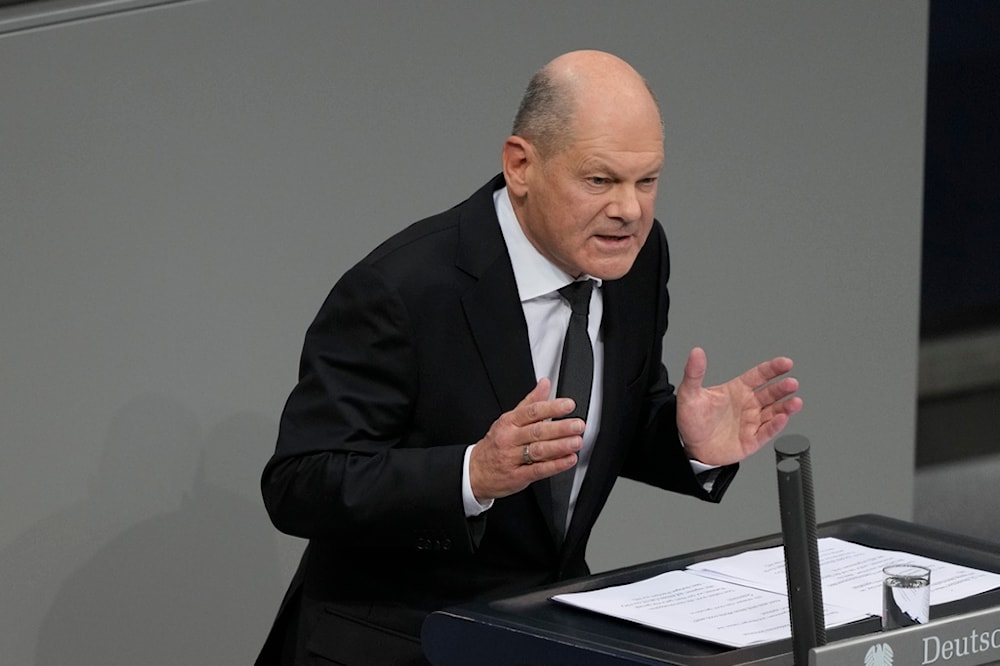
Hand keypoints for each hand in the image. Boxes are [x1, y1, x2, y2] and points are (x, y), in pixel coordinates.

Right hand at [469, 378, 584, 501]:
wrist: (475, 472)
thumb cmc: (495, 444)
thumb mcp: (509, 419)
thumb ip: (530, 402)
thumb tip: (545, 383)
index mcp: (509, 422)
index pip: (532, 412)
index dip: (551, 408)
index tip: (568, 405)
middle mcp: (510, 439)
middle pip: (537, 431)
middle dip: (560, 428)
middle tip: (578, 425)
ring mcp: (512, 458)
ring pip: (538, 450)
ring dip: (560, 446)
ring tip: (576, 442)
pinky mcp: (517, 476)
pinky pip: (538, 470)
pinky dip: (555, 465)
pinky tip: (568, 460)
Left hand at [676, 347, 802, 465]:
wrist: (690, 447)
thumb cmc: (691, 420)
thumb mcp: (690, 394)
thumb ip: (694, 373)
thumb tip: (695, 352)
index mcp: (737, 390)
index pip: (759, 375)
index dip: (772, 369)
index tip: (785, 363)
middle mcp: (748, 404)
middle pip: (771, 393)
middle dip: (782, 388)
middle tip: (792, 383)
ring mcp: (751, 422)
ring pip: (774, 412)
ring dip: (785, 407)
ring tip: (795, 402)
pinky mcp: (752, 440)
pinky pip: (766, 432)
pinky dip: (775, 426)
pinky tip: (782, 418)